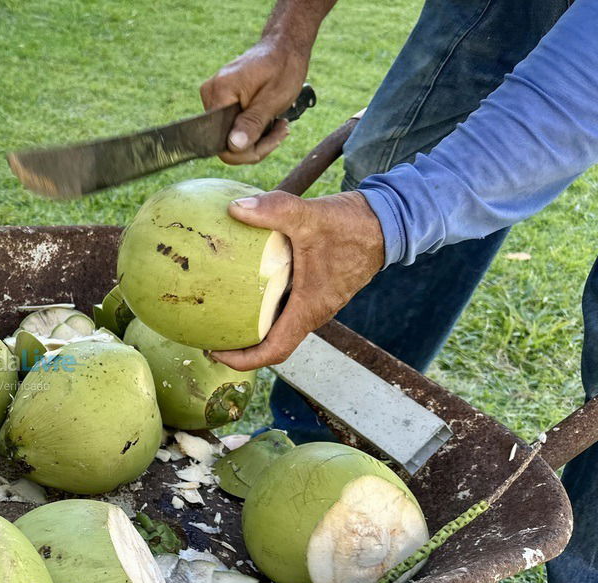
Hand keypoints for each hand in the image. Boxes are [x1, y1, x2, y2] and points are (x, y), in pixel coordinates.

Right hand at [199, 37, 309, 164]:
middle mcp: (210, 94)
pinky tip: (268, 120)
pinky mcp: (220, 100)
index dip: (248, 150)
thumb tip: (233, 147)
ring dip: (257, 138)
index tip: (276, 137)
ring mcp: (213, 97)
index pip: (222, 142)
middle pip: (225, 143)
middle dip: (255, 145)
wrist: (284, 46)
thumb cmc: (283, 68)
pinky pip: (231, 128)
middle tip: (281, 130)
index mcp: (219, 92)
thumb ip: (251, 123)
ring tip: (278, 124)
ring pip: (229, 138)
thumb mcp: (273, 100)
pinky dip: (251, 129)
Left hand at [211, 191, 385, 370]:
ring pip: (278, 323)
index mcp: (310, 309)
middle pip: (271, 343)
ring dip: (250, 323)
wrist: (388, 221)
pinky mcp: (316, 286)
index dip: (243, 359)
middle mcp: (312, 311)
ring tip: (218, 309)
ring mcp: (315, 300)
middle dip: (239, 345)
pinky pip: (284, 302)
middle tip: (209, 332)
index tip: (215, 352)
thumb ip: (274, 210)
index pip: (274, 351)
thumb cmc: (353, 224)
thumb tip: (234, 208)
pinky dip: (262, 300)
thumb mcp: (310, 215)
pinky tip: (241, 277)